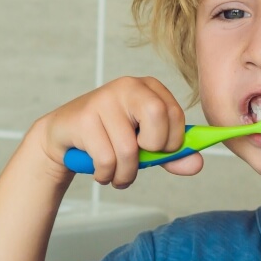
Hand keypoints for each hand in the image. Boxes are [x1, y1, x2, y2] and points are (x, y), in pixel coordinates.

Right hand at [31, 76, 203, 188]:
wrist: (64, 136)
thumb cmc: (110, 138)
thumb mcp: (144, 145)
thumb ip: (171, 154)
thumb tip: (196, 164)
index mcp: (148, 87)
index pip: (175, 113)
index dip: (172, 141)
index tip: (159, 151)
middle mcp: (127, 86)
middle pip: (158, 116)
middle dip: (153, 149)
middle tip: (139, 159)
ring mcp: (103, 99)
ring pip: (129, 149)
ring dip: (125, 174)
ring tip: (117, 175)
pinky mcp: (84, 118)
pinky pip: (106, 159)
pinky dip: (106, 175)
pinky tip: (101, 171)